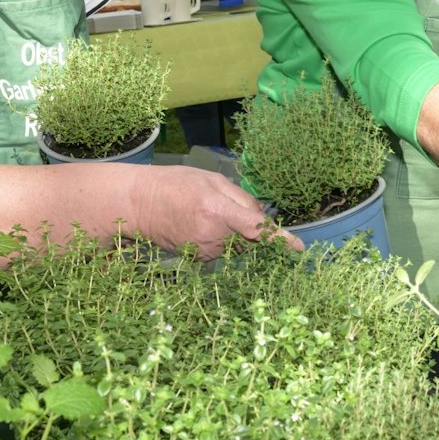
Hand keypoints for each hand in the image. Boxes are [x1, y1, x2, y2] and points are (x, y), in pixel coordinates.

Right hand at [133, 167, 301, 258]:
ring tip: (207, 214)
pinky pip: (223, 251)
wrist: (140, 205)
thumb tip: (262, 219)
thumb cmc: (176, 185)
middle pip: (250, 237)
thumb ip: (241, 198)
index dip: (279, 239)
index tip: (298, 248)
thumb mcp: (211, 180)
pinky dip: (221, 240)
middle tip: (226, 207)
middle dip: (250, 226)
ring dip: (234, 232)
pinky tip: (201, 226)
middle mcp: (213, 236)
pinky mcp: (198, 259)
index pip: (256, 229)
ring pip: (238, 245)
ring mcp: (204, 251)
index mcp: (217, 210)